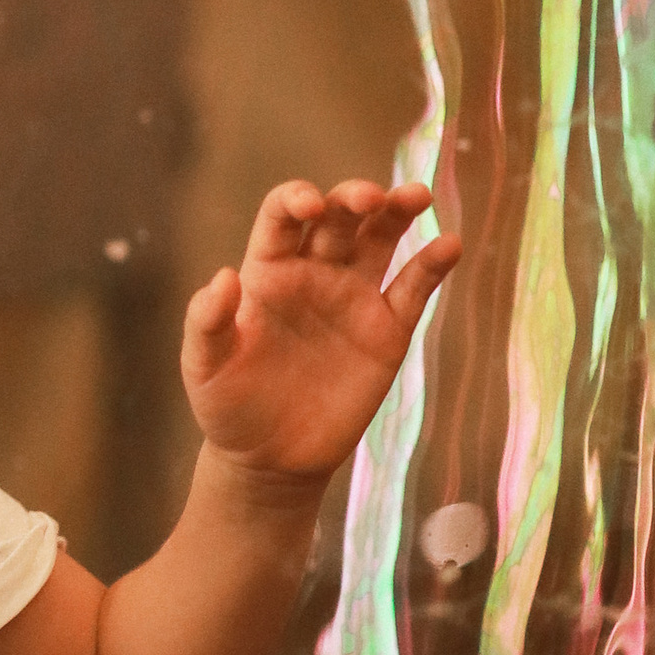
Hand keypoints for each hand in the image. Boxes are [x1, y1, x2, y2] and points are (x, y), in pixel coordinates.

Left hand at [182, 180, 459, 485]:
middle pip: (339, 218)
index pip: (282, 217)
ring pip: (381, 240)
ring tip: (417, 195)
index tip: (309, 206)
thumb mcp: (204, 367)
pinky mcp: (387, 331)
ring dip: (399, 212)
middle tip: (369, 199)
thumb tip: (223, 276)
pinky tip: (450, 245)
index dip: (296, 200)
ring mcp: (354, 298)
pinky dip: (432, 265)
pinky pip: (414, 289)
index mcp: (267, 271)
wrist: (270, 459)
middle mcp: (313, 273)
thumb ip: (208, 322)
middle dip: (355, 199)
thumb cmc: (228, 406)